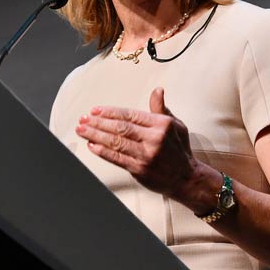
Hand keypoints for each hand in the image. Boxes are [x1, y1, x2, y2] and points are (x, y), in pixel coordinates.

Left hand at [76, 87, 203, 201]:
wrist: (187, 178)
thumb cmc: (179, 149)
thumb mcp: (176, 125)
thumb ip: (161, 109)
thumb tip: (158, 90)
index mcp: (161, 124)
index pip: (130, 115)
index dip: (110, 112)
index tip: (95, 110)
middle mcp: (154, 139)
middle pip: (120, 127)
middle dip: (98, 122)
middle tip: (83, 119)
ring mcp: (146, 155)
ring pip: (116, 142)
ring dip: (95, 135)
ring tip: (82, 130)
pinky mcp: (140, 170)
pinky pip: (117, 158)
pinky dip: (102, 151)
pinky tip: (91, 145)